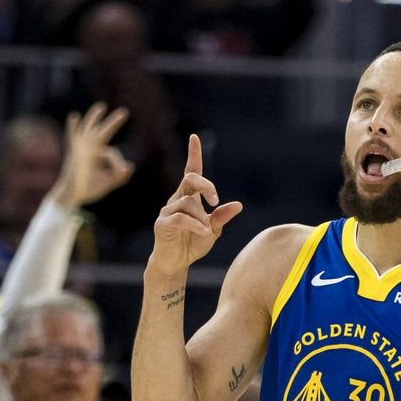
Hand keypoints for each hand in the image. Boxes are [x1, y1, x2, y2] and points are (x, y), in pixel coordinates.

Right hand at [49, 102, 134, 208]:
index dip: (119, 162)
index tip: (123, 171)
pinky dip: (72, 127)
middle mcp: (91, 149)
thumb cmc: (89, 190)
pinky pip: (72, 136)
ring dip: (94, 117)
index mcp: (99, 155)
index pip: (112, 153)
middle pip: (103, 132)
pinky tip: (74, 116)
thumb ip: (119, 177)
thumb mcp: (108, 183)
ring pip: (88, 129)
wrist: (72, 196)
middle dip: (113, 123)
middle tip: (124, 112)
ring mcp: (81, 149)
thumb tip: (131, 165)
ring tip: (101, 106)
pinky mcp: (73, 152)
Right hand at [148, 134, 242, 276]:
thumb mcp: (213, 230)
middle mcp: (177, 199)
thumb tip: (238, 205)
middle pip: (189, 179)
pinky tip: (203, 231)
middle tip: (215, 200)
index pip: (191, 172)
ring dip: (201, 216)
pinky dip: (195, 224)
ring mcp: (167, 211)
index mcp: (189, 197)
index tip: (194, 137)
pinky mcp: (162, 224)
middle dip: (205, 185)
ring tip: (207, 230)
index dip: (193, 155)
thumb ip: (221, 217)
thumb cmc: (192, 244)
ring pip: (188, 202)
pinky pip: (180, 218)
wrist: (175, 264)